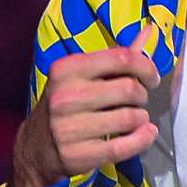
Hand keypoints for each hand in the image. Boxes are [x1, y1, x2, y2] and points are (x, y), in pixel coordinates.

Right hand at [18, 47, 156, 185]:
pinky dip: (143, 139)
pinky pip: (124, 146)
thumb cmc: (66, 107)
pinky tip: (145, 134)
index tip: (151, 78)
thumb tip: (150, 31)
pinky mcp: (77, 154)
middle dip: (142, 96)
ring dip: (141, 119)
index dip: (146, 67)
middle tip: (137, 102)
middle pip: (129, 89)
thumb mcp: (82, 77)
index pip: (121, 58)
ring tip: (134, 120)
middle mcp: (65, 96)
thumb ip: (116, 58)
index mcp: (66, 69)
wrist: (36, 149)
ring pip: (130, 118)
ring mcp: (69, 128)